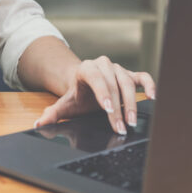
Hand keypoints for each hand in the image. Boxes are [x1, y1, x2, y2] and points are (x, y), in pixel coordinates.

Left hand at [34, 56, 155, 134]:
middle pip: (113, 84)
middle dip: (117, 108)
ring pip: (128, 83)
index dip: (103, 94)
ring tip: (131, 122)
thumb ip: (52, 114)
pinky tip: (152, 97)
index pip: (96, 79)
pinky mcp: (130, 74)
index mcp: (86, 69)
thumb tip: (39, 124)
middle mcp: (103, 65)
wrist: (85, 84)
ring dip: (131, 103)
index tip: (109, 110)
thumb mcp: (65, 104)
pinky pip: (143, 76)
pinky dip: (149, 85)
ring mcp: (118, 68)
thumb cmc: (76, 96)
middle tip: (121, 127)